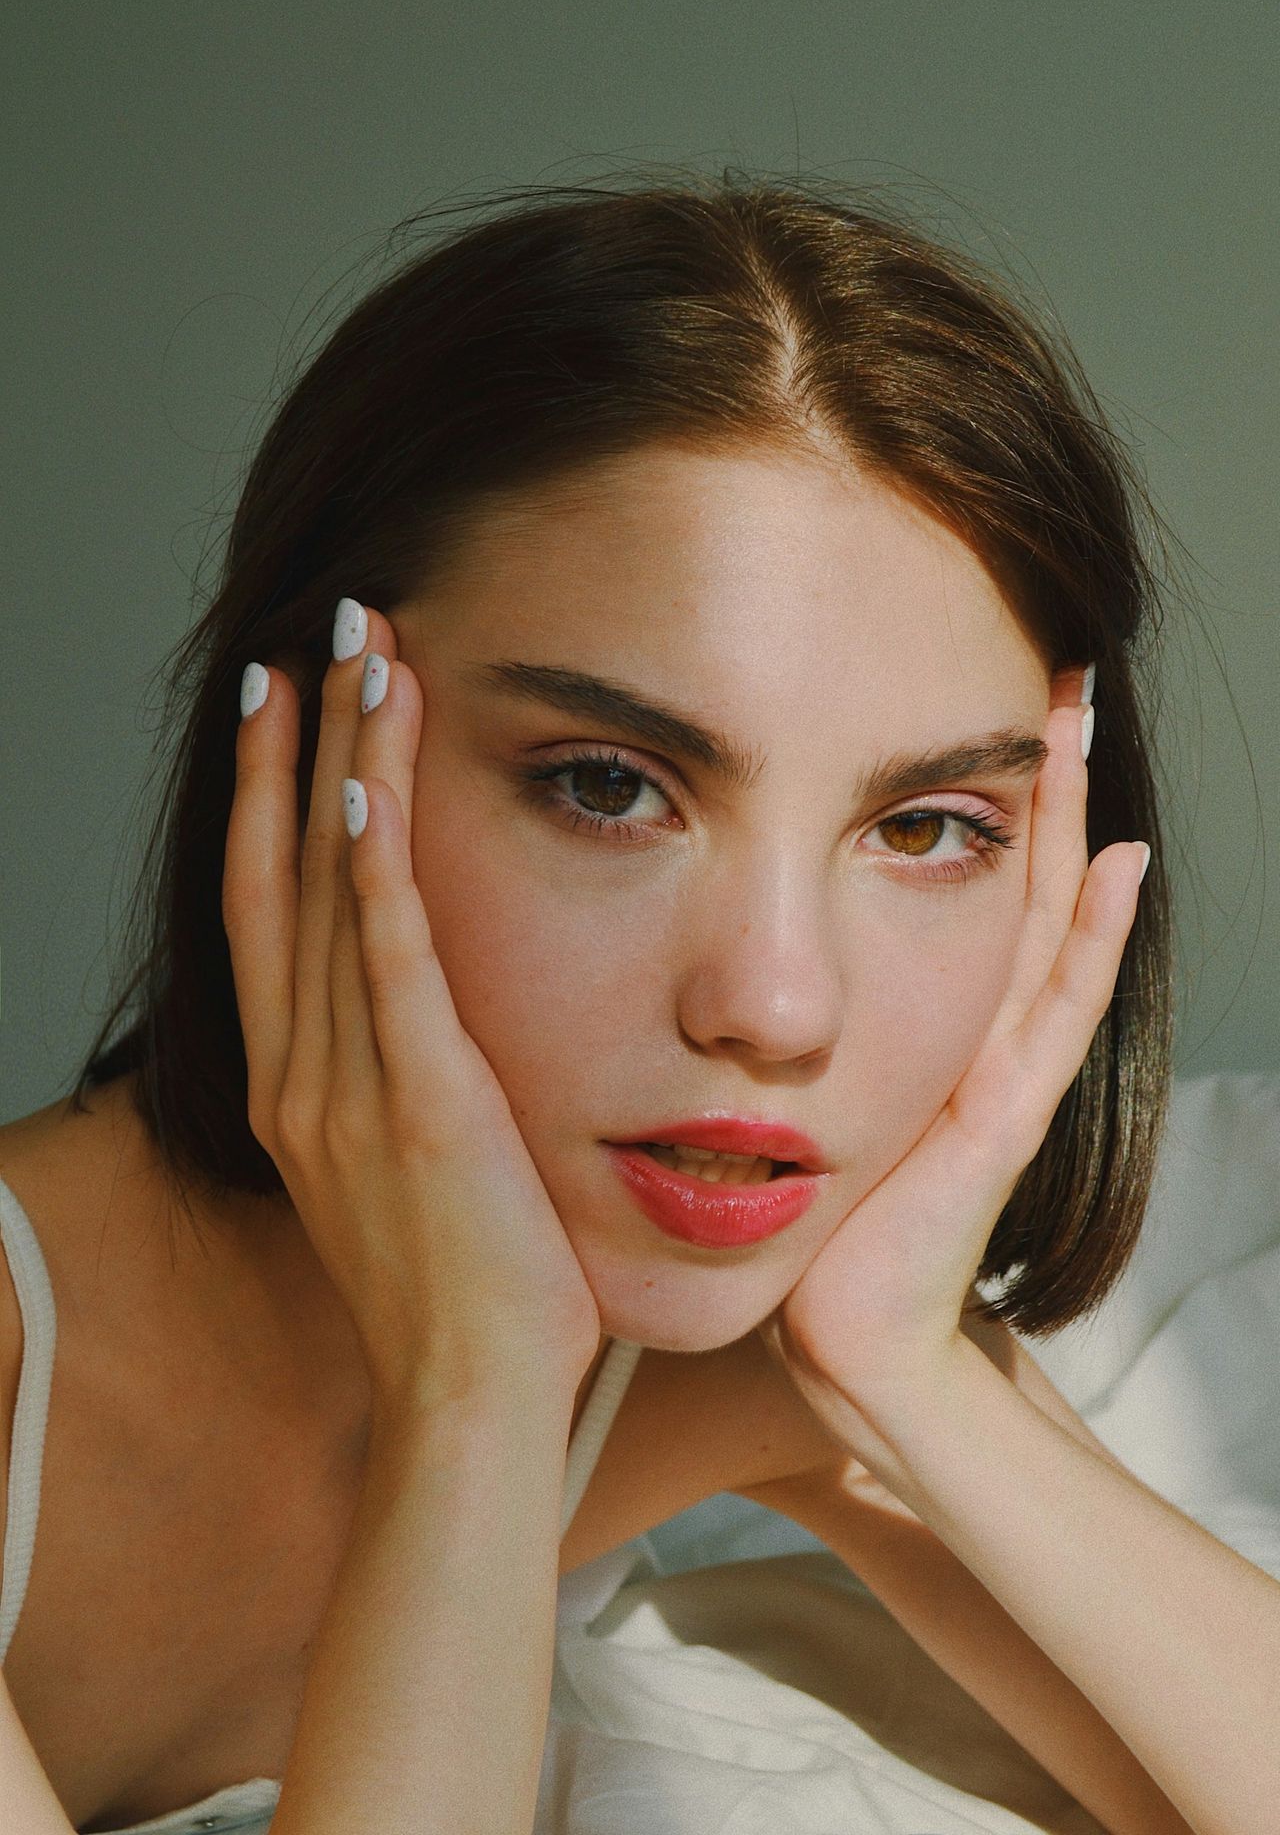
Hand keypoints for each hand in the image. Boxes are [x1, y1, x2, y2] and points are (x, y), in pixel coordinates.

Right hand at [222, 599, 601, 1414]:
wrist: (472, 1397)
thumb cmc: (462, 1290)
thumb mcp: (406, 1172)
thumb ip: (403, 1083)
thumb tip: (437, 1022)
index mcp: (297, 1087)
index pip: (268, 909)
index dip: (269, 799)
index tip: (286, 706)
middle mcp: (301, 1073)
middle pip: (284, 872)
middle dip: (300, 743)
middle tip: (321, 634)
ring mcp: (348, 1088)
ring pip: (330, 892)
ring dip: (345, 764)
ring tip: (362, 656)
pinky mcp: (420, 1104)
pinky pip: (387, 963)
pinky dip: (372, 870)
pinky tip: (372, 785)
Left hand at [754, 696, 1148, 1473]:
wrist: (834, 1333)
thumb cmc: (794, 1214)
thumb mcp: (776, 1086)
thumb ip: (756, 1020)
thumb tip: (695, 946)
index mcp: (910, 1017)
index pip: (942, 879)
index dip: (959, 791)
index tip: (962, 693)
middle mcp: (966, 1031)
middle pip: (1012, 879)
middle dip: (1029, 778)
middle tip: (1048, 673)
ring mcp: (996, 1069)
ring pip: (1044, 921)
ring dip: (1068, 823)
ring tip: (1079, 725)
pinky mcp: (1002, 1117)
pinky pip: (1057, 1011)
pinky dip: (1096, 937)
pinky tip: (1119, 862)